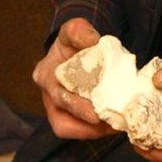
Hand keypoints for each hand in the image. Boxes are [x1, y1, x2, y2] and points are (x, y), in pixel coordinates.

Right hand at [32, 18, 115, 140]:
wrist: (77, 50)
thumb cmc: (74, 42)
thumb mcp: (74, 30)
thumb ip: (79, 31)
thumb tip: (92, 40)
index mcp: (45, 74)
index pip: (58, 94)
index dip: (76, 107)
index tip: (95, 114)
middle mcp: (47, 96)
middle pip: (62, 118)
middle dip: (87, 124)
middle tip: (111, 124)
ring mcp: (55, 109)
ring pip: (69, 129)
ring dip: (92, 131)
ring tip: (116, 126)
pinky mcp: (67, 118)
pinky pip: (79, 131)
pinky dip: (96, 131)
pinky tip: (114, 125)